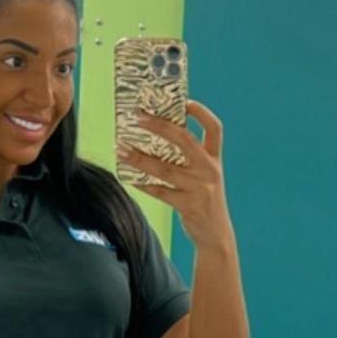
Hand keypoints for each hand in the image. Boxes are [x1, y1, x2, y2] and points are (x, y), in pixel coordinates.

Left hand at [117, 100, 234, 250]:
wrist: (216, 235)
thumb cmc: (205, 200)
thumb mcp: (206, 176)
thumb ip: (191, 159)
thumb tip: (158, 137)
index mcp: (215, 159)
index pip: (214, 129)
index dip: (202, 113)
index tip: (185, 102)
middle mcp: (210, 170)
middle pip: (185, 140)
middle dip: (160, 126)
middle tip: (138, 117)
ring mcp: (200, 188)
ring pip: (165, 168)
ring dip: (139, 158)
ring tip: (120, 149)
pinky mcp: (188, 205)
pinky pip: (160, 191)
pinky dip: (143, 184)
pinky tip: (129, 178)